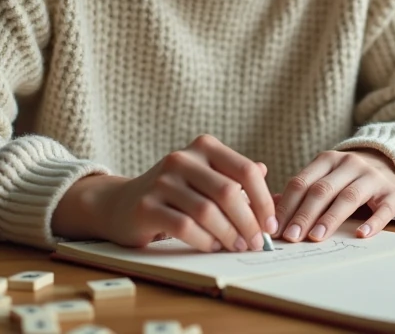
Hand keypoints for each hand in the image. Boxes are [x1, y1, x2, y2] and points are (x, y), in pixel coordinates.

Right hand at [52, 134, 276, 252]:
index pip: (245, 170)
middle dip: (247, 222)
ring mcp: (162, 180)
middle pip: (227, 191)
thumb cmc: (175, 194)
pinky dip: (203, 240)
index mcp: (204, 147)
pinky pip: (183, 226)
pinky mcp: (146, 205)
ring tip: (236, 247)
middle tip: (256, 243)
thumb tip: (274, 187)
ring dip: (227, 234)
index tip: (270, 224)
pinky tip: (211, 247)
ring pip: (206, 211)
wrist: (121, 203)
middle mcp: (183, 158)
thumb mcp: (207, 180)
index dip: (263, 199)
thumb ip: (237, 180)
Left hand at [275, 149, 394, 242]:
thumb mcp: (324, 177)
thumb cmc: (346, 178)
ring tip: (316, 237)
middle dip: (304, 215)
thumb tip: (271, 210)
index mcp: (327, 159)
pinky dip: (373, 222)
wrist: (388, 164)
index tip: (275, 228)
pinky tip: (361, 234)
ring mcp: (372, 177)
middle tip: (291, 237)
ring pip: (348, 197)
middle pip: (322, 190)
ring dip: (330, 218)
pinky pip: (383, 208)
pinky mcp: (392, 193)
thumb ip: (301, 191)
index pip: (302, 182)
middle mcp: (349, 164)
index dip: (287, 206)